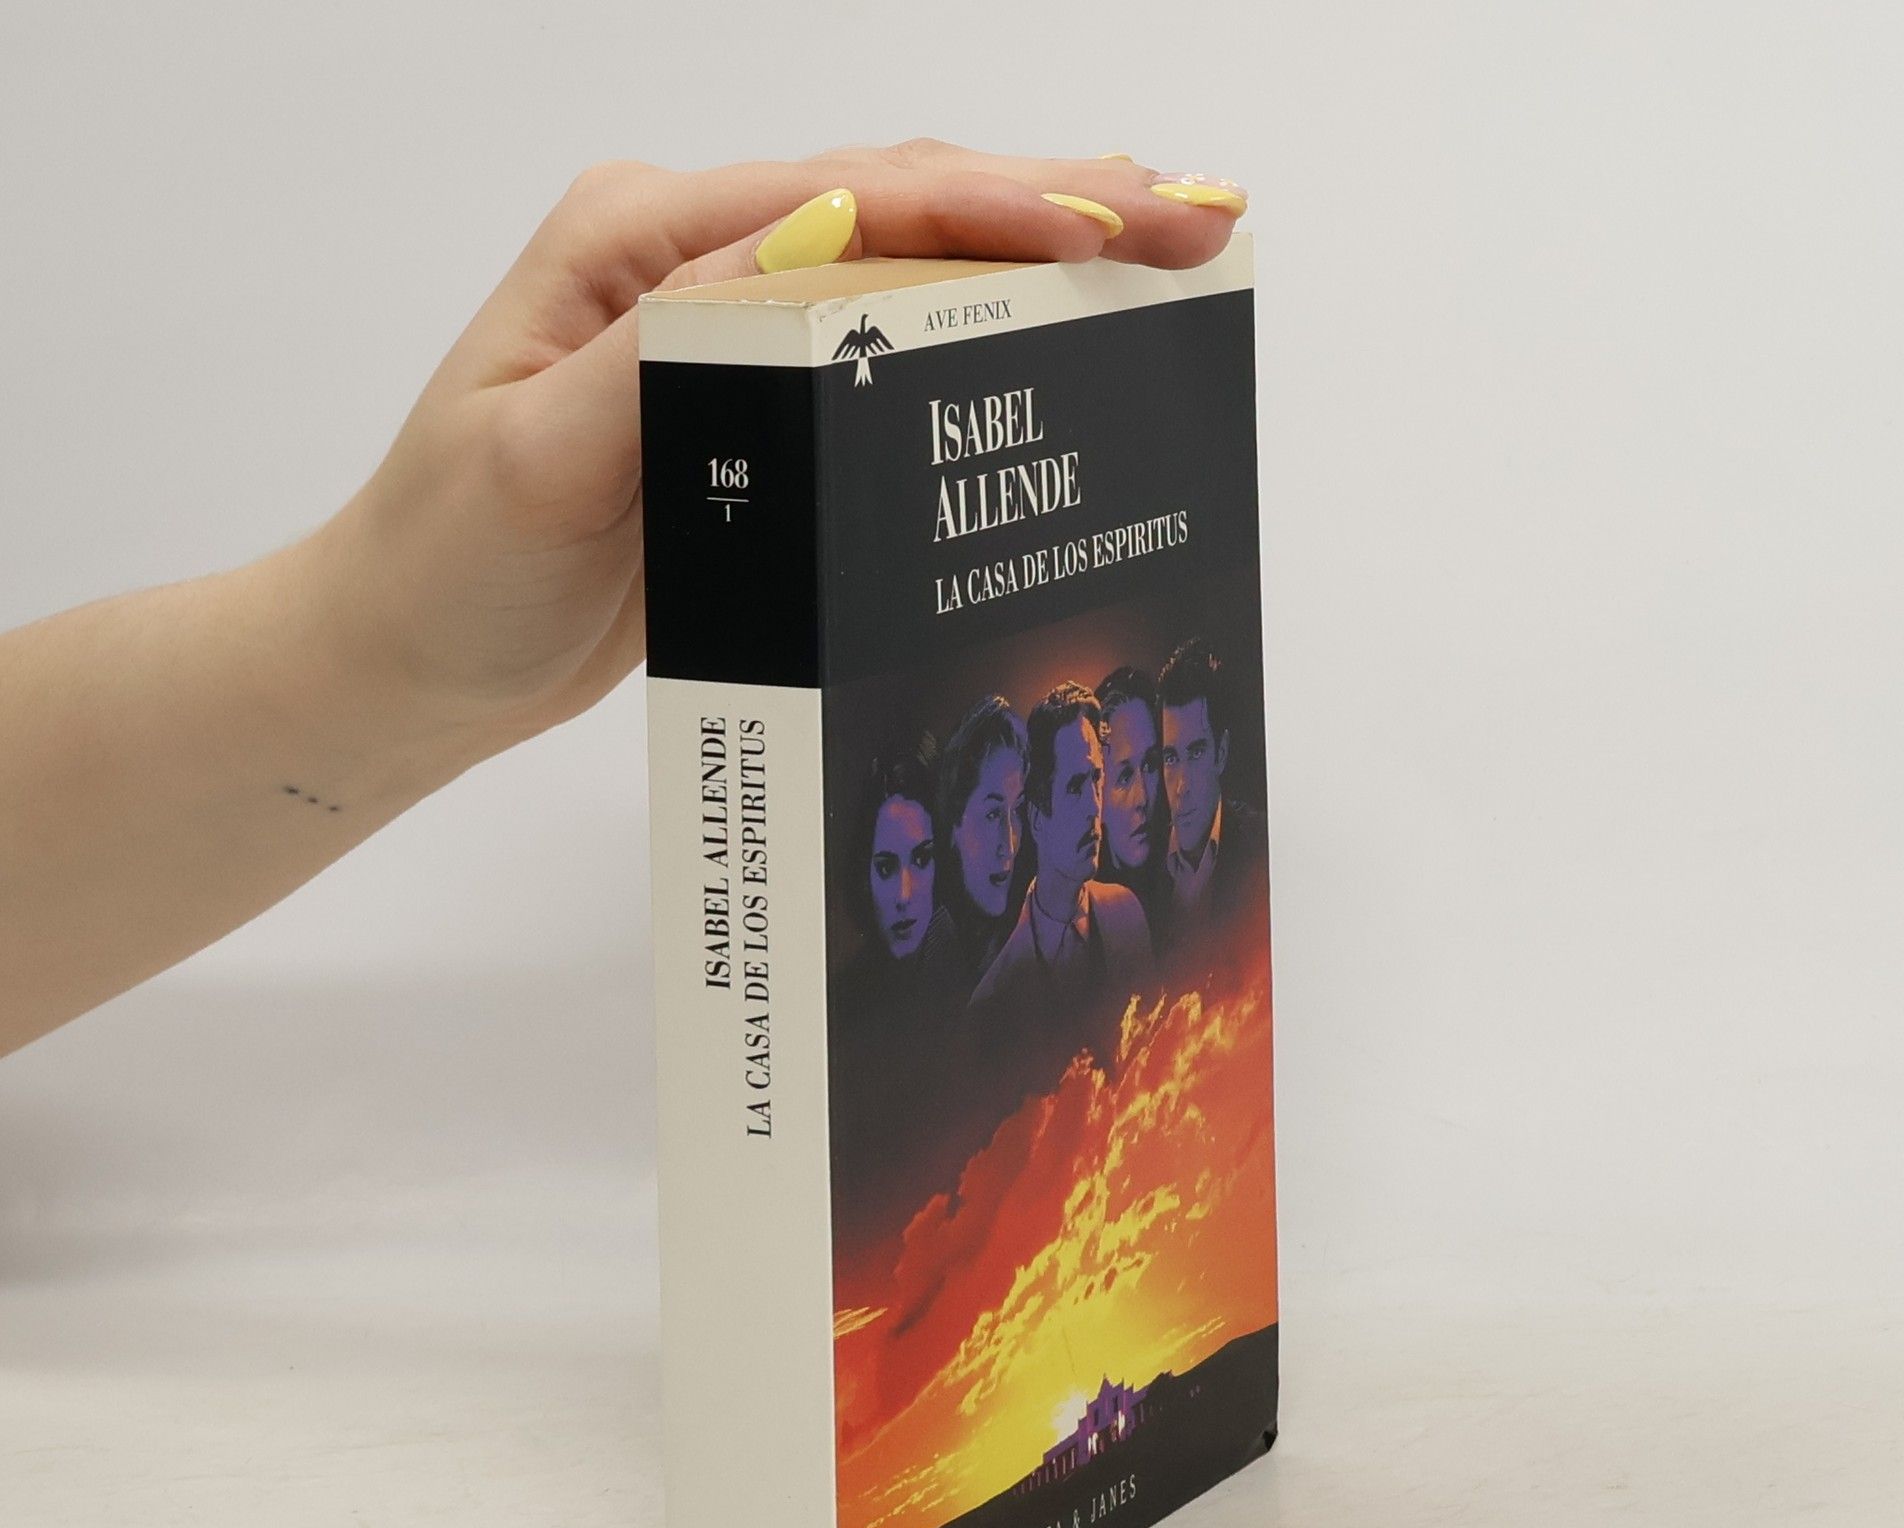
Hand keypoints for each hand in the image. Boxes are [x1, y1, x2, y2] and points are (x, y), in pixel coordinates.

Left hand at [310, 141, 1249, 764]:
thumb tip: (817, 268)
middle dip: (1056, 203)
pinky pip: (885, 351)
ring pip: (908, 267)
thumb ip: (673, 354)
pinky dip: (979, 331)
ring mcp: (726, 330)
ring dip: (1035, 252)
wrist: (413, 655)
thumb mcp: (542, 462)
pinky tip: (1055, 333)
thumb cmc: (450, 562)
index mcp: (642, 244)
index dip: (990, 207)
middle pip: (900, 207)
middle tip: (1194, 217)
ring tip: (1161, 245)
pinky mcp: (751, 407)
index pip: (848, 201)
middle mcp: (693, 263)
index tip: (1110, 231)